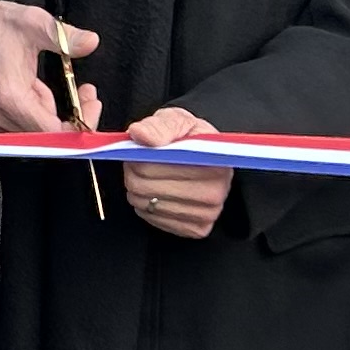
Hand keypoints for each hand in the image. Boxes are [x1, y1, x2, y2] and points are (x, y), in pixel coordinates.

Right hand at [0, 0, 98, 133]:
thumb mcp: (36, 24)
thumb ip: (66, 37)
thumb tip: (90, 42)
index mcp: (10, 95)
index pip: (54, 133)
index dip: (80, 124)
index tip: (90, 105)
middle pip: (45, 134)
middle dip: (66, 114)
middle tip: (76, 90)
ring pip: (31, 132)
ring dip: (44, 112)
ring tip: (36, 83)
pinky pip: (14, 127)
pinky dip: (26, 113)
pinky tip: (23, 90)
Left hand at [118, 108, 230, 239]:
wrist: (201, 155)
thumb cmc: (189, 138)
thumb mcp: (176, 120)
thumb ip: (158, 125)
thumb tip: (139, 134)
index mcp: (214, 163)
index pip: (155, 166)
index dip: (138, 157)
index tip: (137, 149)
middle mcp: (216, 193)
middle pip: (145, 187)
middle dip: (133, 171)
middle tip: (138, 161)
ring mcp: (207, 214)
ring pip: (146, 204)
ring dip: (138, 188)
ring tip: (150, 175)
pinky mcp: (197, 229)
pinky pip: (152, 219)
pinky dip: (147, 205)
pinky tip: (158, 192)